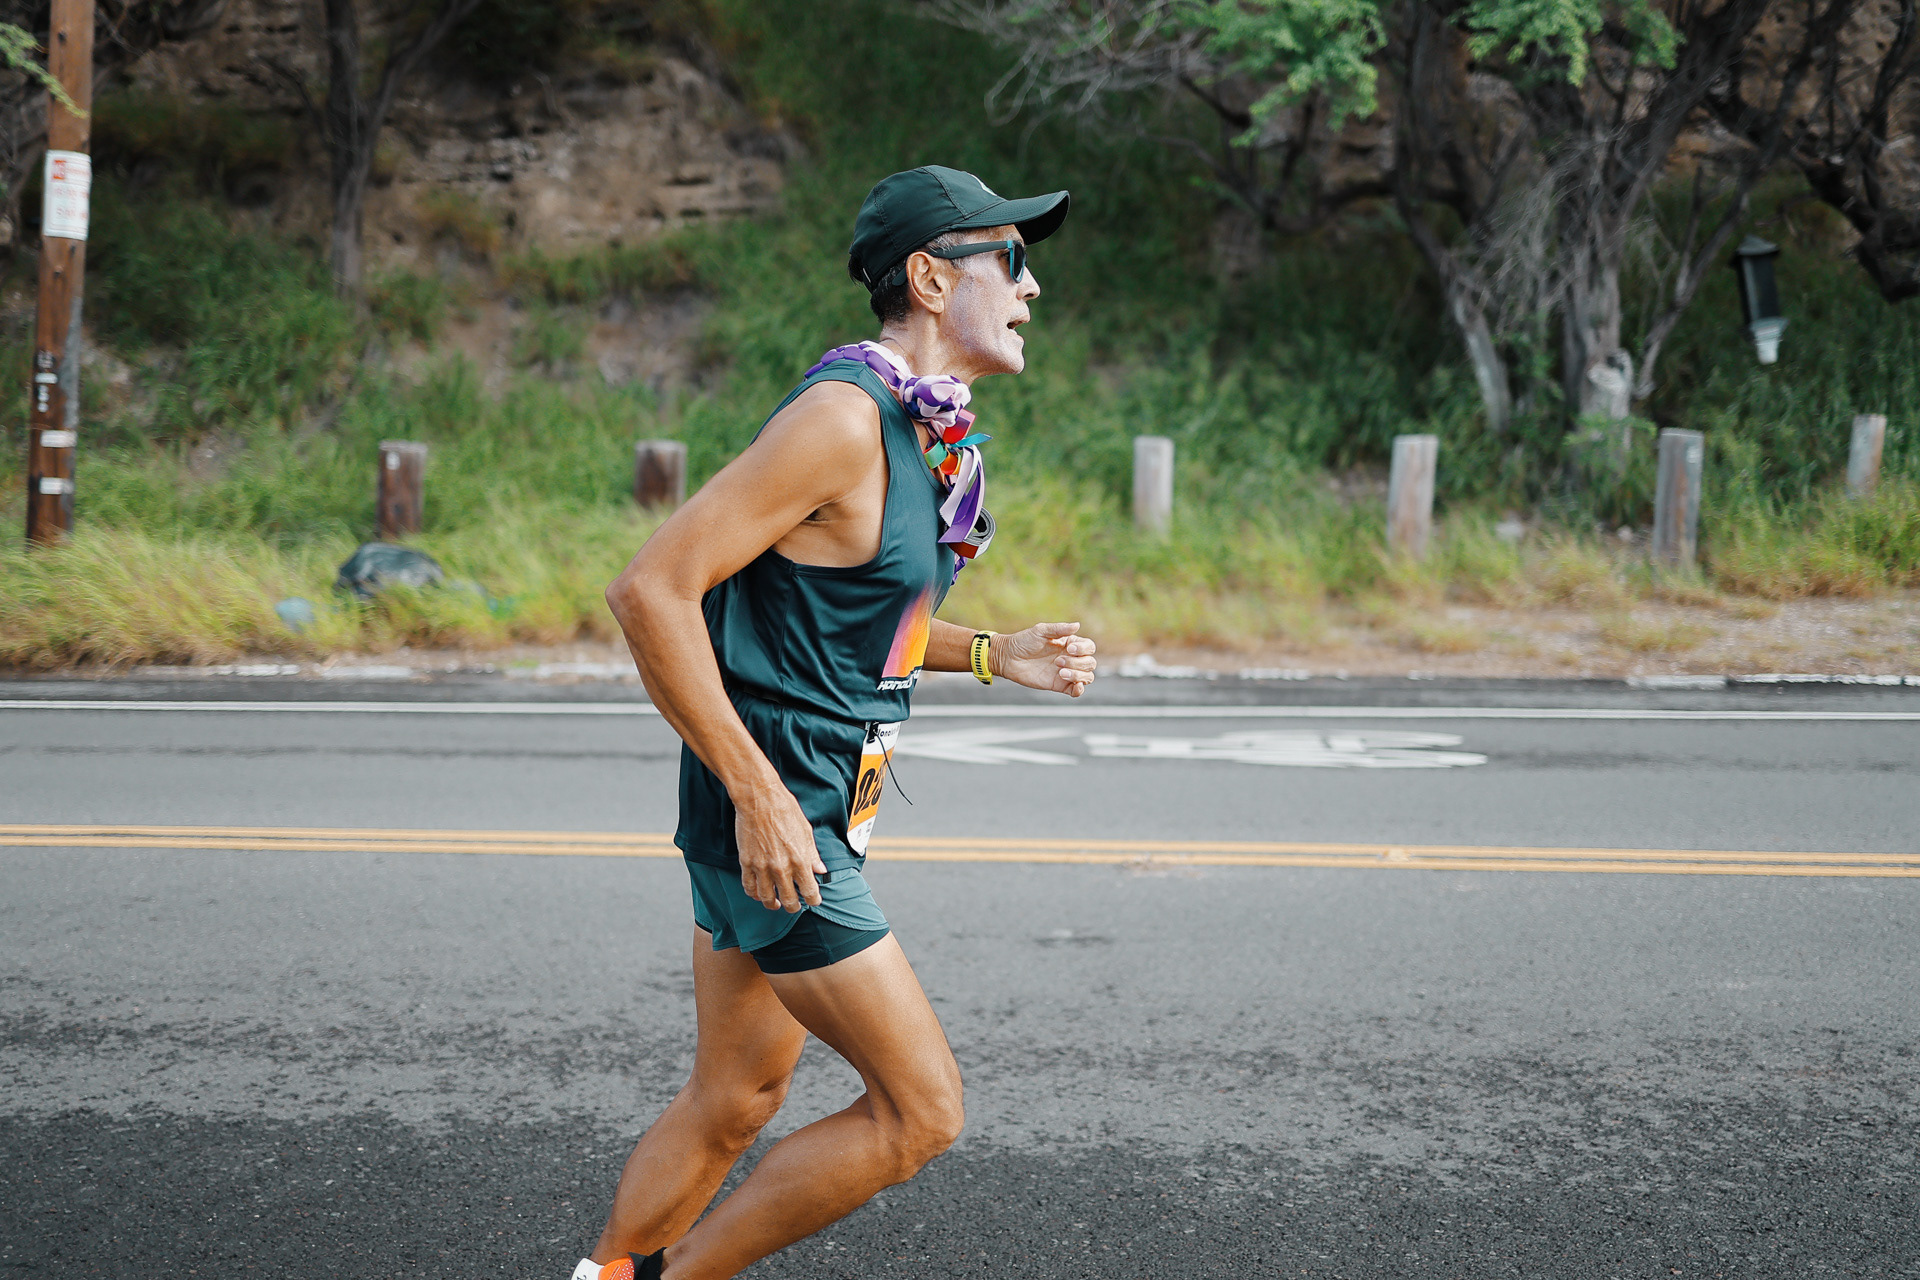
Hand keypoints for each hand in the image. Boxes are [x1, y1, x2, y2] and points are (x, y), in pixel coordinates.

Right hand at [734, 786, 826, 912]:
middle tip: (795, 906)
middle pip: (789, 900)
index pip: (810, 891)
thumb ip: (812, 854)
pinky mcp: (746, 862)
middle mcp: (781, 867)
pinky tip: (759, 893)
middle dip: (793, 906)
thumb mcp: (806, 831)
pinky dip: (754, 893)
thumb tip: (820, 869)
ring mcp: (762, 867)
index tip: (814, 900)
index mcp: (800, 860)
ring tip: (776, 903)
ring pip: (766, 898)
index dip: (814, 900)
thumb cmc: (784, 809)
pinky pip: (749, 886)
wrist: (759, 798)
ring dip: (773, 904)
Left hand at [994, 622, 1097, 697]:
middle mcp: (1070, 658)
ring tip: (1061, 672)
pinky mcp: (1059, 685)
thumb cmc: (1023, 641)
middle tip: (1057, 661)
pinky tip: (1075, 686)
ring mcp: (1066, 672)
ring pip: (1087, 677)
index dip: (1084, 648)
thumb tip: (1077, 625)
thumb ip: (1059, 629)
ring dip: (1078, 675)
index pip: (1089, 647)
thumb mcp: (1041, 631)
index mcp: (1069, 643)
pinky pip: (1076, 691)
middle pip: (1090, 663)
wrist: (1008, 658)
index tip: (1069, 648)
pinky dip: (1080, 690)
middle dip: (1078, 662)